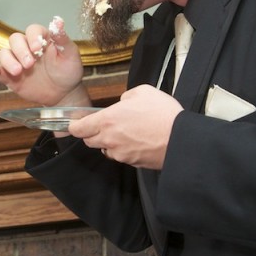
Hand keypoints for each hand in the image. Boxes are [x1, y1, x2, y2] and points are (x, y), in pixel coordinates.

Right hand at [0, 22, 88, 107]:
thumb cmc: (68, 72)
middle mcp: (27, 48)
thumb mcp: (71, 55)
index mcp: (42, 39)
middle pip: (15, 40)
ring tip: (18, 72)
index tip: (37, 49)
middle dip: (20, 51)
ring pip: (4, 53)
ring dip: (8, 61)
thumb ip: (63, 39)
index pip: (32, 30)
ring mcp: (17, 62)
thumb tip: (58, 21)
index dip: (33, 37)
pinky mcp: (10, 76)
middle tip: (29, 64)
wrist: (63, 94)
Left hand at [67, 85, 183, 168]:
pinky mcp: (131, 163)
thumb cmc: (162, 113)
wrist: (181, 138)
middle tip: (103, 126)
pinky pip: (121, 157)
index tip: (75, 124)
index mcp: (107, 120)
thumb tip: (122, 103)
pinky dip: (123, 150)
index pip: (79, 128)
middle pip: (89, 141)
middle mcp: (109, 139)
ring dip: (108, 143)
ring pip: (105, 150)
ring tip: (124, 133)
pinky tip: (136, 141)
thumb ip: (126, 97)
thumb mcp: (143, 92)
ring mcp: (120, 153)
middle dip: (92, 134)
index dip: (75, 126)